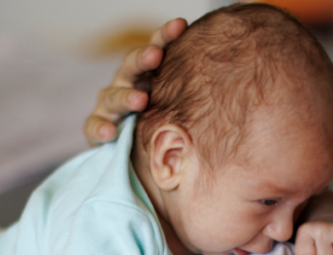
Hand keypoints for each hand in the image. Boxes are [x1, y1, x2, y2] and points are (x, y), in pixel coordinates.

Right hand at [83, 18, 187, 144]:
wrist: (136, 150)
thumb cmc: (165, 120)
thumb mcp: (182, 102)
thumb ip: (197, 87)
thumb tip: (237, 69)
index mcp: (148, 73)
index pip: (156, 48)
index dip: (165, 36)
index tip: (180, 25)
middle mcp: (127, 83)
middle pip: (131, 66)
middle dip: (142, 59)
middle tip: (155, 56)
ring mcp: (111, 105)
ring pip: (112, 95)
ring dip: (125, 96)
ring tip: (140, 100)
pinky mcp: (99, 127)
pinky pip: (95, 126)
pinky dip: (101, 127)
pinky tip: (111, 132)